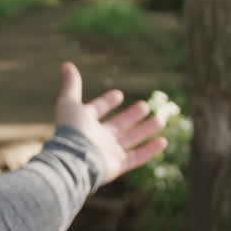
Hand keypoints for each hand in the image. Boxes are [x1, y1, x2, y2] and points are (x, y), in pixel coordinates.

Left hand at [54, 61, 167, 185]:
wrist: (74, 158)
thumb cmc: (72, 130)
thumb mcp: (70, 103)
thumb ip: (72, 85)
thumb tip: (66, 65)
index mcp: (86, 123)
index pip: (98, 109)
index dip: (107, 102)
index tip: (119, 94)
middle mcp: (98, 138)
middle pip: (119, 125)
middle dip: (131, 116)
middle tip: (145, 106)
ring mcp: (108, 152)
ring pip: (131, 139)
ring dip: (146, 130)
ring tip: (161, 120)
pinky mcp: (118, 165)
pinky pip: (137, 157)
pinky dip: (151, 150)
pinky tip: (163, 141)